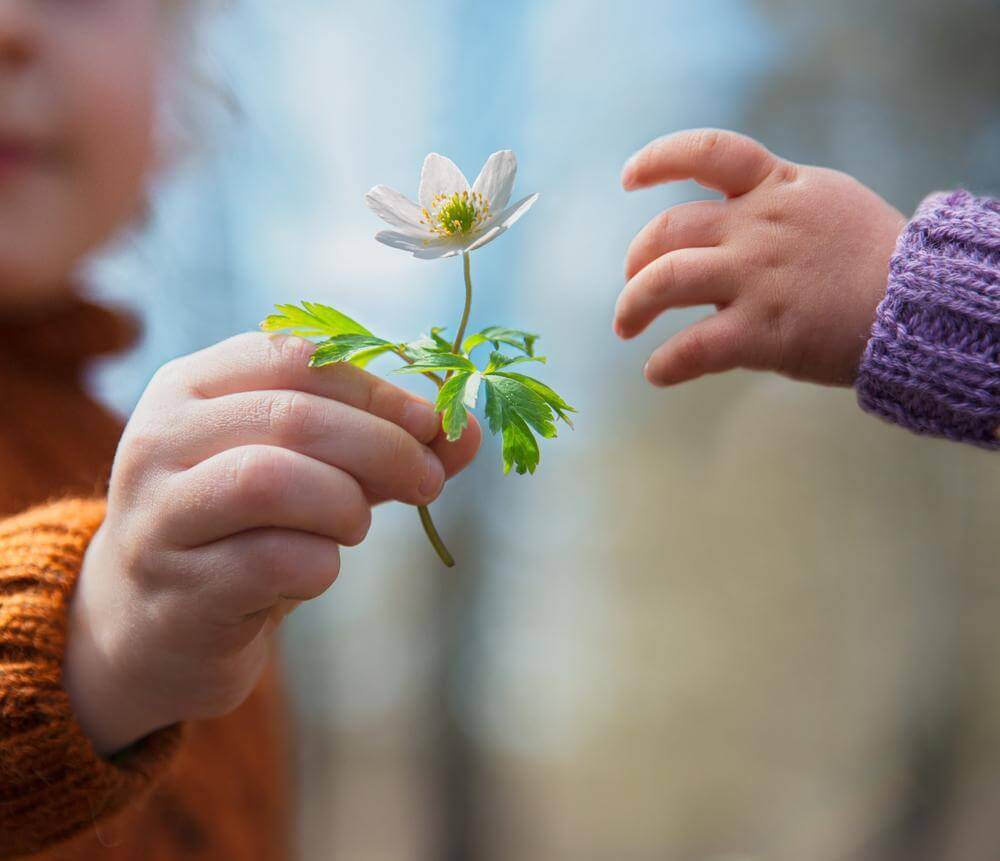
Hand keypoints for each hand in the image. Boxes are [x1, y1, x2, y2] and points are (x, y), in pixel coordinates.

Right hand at [63, 332, 480, 755]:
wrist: (155, 625)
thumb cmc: (243, 530)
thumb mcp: (307, 471)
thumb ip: (379, 445)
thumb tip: (467, 431)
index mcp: (193, 386)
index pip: (296, 357)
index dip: (377, 389)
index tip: (433, 423)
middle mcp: (160, 437)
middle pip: (293, 417)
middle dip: (383, 447)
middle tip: (428, 481)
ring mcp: (158, 513)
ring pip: (272, 480)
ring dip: (344, 504)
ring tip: (354, 526)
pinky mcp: (176, 587)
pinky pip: (273, 561)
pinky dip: (321, 564)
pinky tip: (316, 570)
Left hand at [615, 128, 906, 386]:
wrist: (921, 304)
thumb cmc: (874, 256)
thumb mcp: (826, 201)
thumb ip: (773, 201)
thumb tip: (727, 218)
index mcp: (775, 188)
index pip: (707, 153)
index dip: (659, 160)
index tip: (630, 178)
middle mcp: (757, 227)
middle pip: (667, 230)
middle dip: (636, 259)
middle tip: (632, 285)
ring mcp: (756, 278)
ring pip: (664, 282)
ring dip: (632, 306)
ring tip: (626, 327)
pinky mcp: (762, 331)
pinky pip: (692, 348)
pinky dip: (666, 364)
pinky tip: (658, 373)